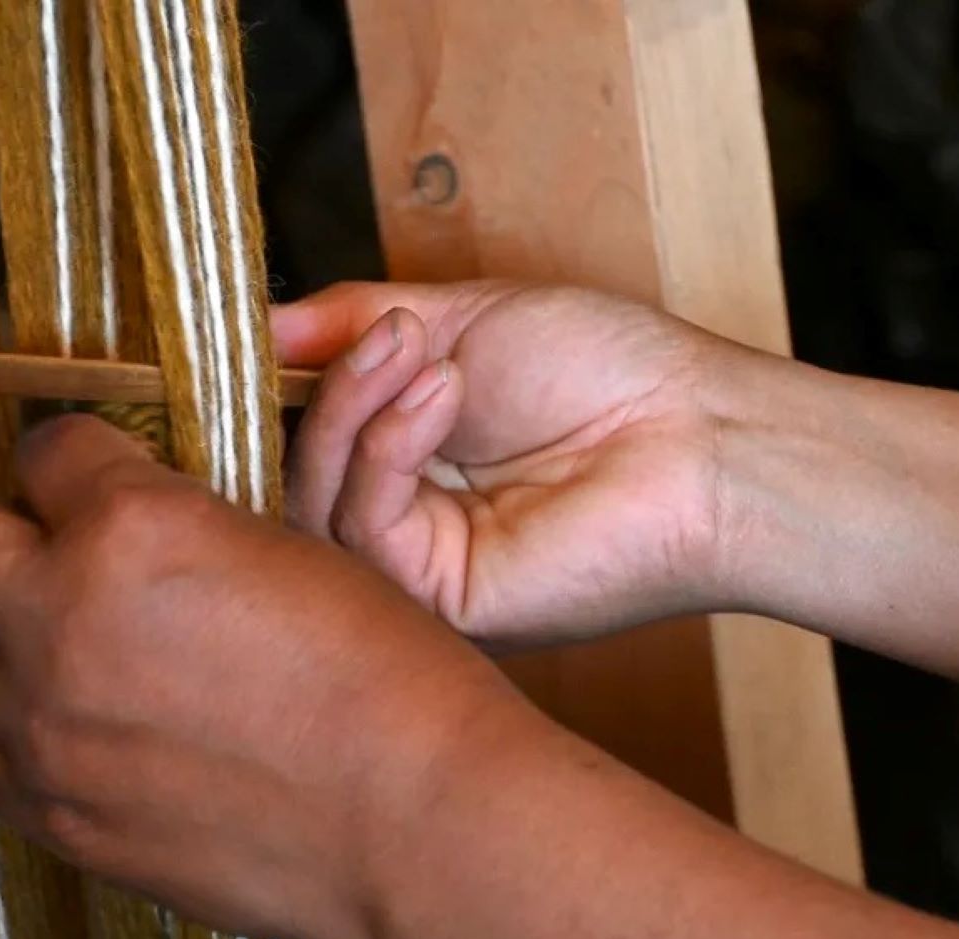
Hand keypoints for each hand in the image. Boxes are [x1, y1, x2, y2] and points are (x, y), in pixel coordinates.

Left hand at [0, 415, 536, 938]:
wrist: (415, 823)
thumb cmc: (385, 675)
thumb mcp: (283, 548)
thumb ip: (173, 528)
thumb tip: (117, 525)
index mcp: (131, 528)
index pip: (43, 448)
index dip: (72, 458)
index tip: (90, 477)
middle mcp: (58, 621)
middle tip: (11, 540)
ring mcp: (42, 730)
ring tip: (41, 643)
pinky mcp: (54, 816)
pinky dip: (7, 732)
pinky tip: (70, 729)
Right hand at [275, 282, 729, 645]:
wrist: (699, 434)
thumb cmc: (608, 372)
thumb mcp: (459, 317)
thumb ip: (353, 322)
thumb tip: (259, 323)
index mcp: (407, 458)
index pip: (300, 432)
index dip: (277, 384)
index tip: (261, 330)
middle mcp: (403, 519)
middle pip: (294, 472)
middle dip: (324, 393)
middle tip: (372, 334)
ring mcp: (417, 567)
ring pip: (314, 502)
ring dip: (354, 409)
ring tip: (418, 353)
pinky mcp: (438, 600)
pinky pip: (363, 525)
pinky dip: (387, 445)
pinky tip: (442, 393)